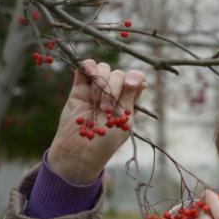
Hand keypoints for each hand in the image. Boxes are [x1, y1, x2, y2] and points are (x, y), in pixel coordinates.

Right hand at [47, 60, 145, 183]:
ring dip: (101, 81)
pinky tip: (88, 71)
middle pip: (118, 74)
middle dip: (113, 88)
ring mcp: (96, 90)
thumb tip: (139, 78)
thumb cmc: (105, 143)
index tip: (130, 85)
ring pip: (103, 69)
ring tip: (94, 102)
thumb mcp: (124, 122)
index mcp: (129, 101)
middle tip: (105, 109)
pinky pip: (85, 68)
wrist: (79, 152)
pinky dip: (88, 65)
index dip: (134, 77)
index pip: (136, 79)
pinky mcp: (79, 89)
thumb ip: (130, 98)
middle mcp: (114, 94)